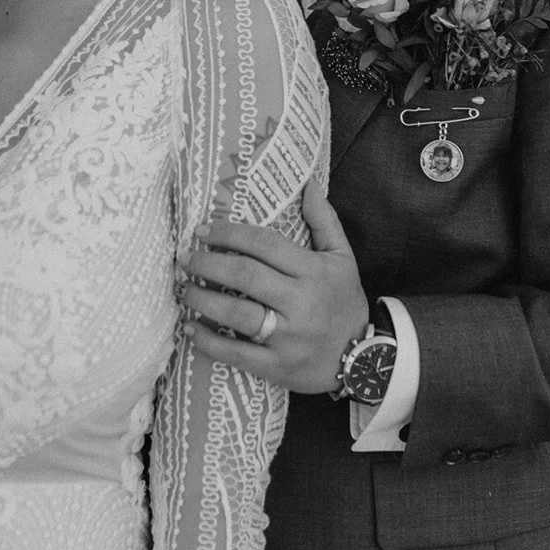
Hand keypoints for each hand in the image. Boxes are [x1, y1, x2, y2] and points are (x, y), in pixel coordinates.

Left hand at [176, 180, 370, 392]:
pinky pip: (237, 354)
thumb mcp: (343, 257)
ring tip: (183, 290)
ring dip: (203, 299)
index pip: (265, 244)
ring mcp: (289, 338)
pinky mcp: (278, 367)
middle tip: (185, 258)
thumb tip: (307, 183)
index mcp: (314, 272)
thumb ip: (324, 220)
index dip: (230, 233)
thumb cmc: (345, 301)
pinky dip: (210, 342)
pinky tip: (191, 329)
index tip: (202, 230)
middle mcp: (301, 303)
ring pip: (237, 314)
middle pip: (246, 275)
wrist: (366, 359)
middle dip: (209, 263)